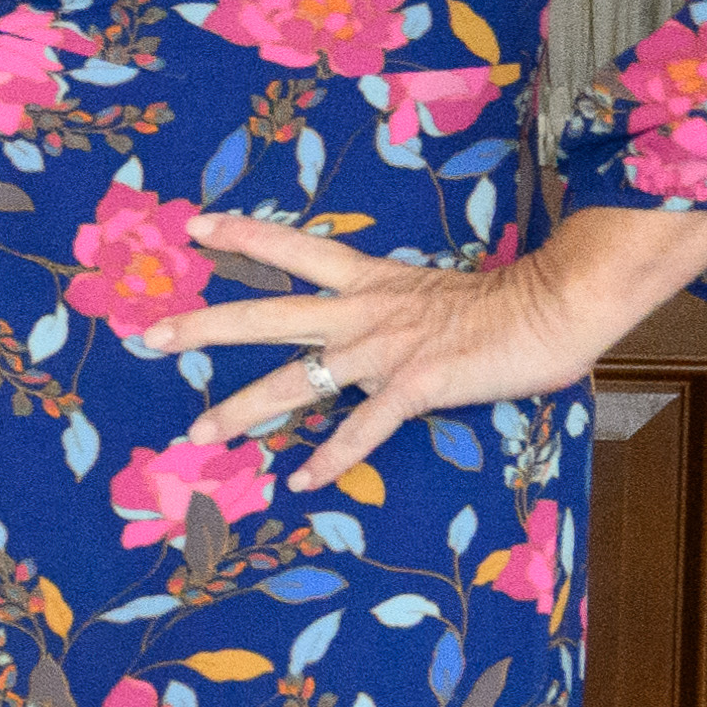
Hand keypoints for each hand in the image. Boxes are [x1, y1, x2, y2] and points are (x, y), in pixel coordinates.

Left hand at [167, 205, 706, 499]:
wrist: (557, 307)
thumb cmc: (505, 308)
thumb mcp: (434, 299)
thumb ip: (396, 314)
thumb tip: (377, 334)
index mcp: (369, 281)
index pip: (293, 249)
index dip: (243, 237)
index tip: (194, 227)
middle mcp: (363, 310)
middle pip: (266, 314)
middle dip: (204, 326)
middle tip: (148, 337)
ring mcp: (384, 348)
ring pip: (296, 379)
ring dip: (244, 406)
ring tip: (200, 429)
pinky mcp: (414, 384)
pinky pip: (362, 428)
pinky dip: (331, 457)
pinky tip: (300, 479)